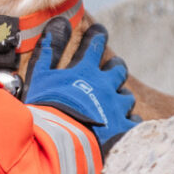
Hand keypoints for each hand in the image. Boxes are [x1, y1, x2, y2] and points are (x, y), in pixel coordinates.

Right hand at [24, 17, 140, 155]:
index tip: (100, 30)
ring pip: (127, 97)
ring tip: (116, 103)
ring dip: (121, 98)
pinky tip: (124, 125)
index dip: (97, 36)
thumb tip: (48, 31)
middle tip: (113, 68)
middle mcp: (105, 86)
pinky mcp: (123, 129)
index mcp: (86, 72)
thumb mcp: (39, 79)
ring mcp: (116, 107)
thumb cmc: (47, 109)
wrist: (61, 143)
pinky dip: (129, 121)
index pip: (94, 46)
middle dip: (116, 67)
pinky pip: (134, 121)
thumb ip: (45, 54)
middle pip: (118, 70)